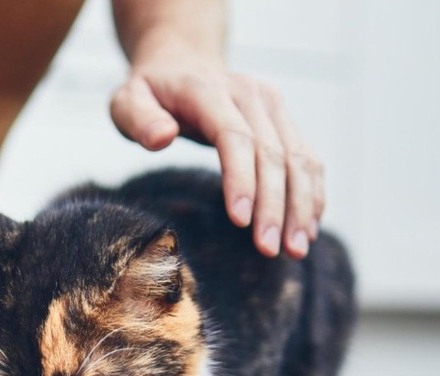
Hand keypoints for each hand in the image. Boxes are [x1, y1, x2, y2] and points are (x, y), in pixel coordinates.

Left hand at [111, 57, 324, 258]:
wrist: (182, 61)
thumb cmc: (150, 92)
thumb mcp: (127, 100)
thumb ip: (138, 119)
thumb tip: (161, 138)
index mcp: (208, 90)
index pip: (234, 136)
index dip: (241, 179)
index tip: (241, 221)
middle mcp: (249, 94)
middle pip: (271, 153)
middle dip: (274, 205)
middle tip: (269, 249)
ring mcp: (271, 105)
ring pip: (298, 157)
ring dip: (301, 205)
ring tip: (296, 249)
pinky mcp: (283, 120)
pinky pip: (307, 158)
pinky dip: (312, 193)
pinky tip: (308, 228)